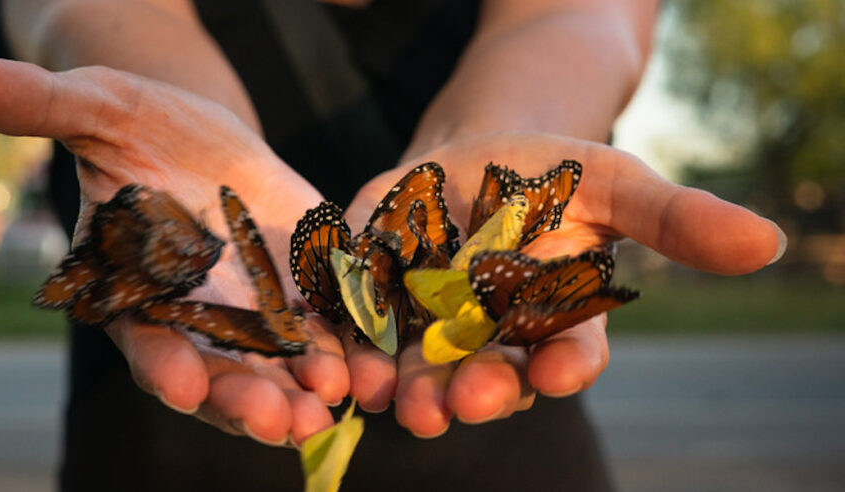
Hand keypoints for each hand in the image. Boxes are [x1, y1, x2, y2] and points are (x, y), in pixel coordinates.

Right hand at [0, 57, 349, 445]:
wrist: (200, 133)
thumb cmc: (136, 121)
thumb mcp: (96, 106)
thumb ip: (39, 106)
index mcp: (136, 290)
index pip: (144, 338)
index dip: (161, 363)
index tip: (182, 386)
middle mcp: (193, 317)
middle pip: (218, 371)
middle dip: (245, 398)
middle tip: (278, 421)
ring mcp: (250, 312)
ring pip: (276, 367)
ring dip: (302, 391)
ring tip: (328, 406)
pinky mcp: (300, 293)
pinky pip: (325, 330)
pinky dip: (345, 351)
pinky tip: (368, 367)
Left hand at [343, 132, 784, 436]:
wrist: (473, 157)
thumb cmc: (554, 176)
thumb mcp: (615, 183)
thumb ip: (674, 218)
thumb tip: (766, 242)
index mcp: (554, 324)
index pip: (569, 353)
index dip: (566, 363)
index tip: (562, 372)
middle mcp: (492, 341)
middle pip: (487, 376)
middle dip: (476, 391)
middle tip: (465, 403)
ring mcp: (428, 326)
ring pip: (418, 368)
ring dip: (406, 385)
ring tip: (394, 395)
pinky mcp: (373, 299)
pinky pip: (358, 327)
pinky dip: (345, 341)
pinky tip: (335, 351)